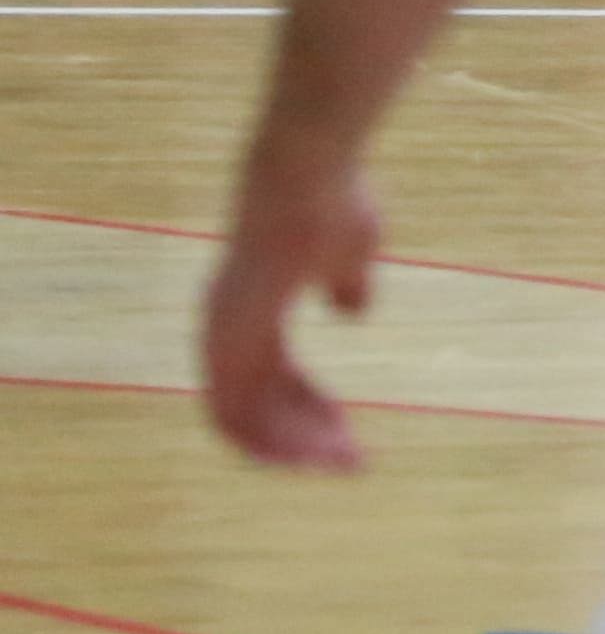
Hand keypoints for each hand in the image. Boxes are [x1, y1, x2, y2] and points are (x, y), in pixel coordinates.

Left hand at [199, 161, 382, 471]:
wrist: (310, 172)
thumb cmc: (332, 201)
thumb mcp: (351, 252)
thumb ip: (345, 284)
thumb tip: (352, 309)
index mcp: (251, 309)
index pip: (269, 382)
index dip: (307, 411)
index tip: (348, 433)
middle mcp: (225, 328)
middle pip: (251, 411)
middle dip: (302, 441)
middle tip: (352, 462)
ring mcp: (222, 332)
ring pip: (242, 420)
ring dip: (292, 448)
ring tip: (344, 461)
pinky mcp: (228, 335)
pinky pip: (236, 412)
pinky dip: (274, 436)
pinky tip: (319, 445)